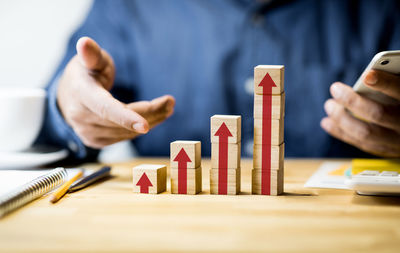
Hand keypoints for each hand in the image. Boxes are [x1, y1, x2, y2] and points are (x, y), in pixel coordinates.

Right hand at [57, 37, 174, 148]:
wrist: (68, 97)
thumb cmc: (83, 74)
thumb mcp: (88, 60)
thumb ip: (92, 54)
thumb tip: (85, 42)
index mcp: (82, 95)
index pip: (105, 109)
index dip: (126, 118)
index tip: (145, 126)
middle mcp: (82, 118)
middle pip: (122, 121)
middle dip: (151, 112)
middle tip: (170, 102)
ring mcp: (88, 133)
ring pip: (127, 132)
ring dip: (151, 120)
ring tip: (167, 107)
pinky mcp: (96, 142)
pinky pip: (125, 137)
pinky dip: (141, 128)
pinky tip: (154, 117)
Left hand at [321, 70, 399, 156]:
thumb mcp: (399, 90)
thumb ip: (390, 84)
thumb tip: (367, 76)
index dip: (384, 83)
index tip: (366, 76)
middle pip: (378, 114)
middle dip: (352, 101)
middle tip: (335, 88)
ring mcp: (397, 142)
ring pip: (365, 133)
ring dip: (342, 119)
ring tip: (329, 105)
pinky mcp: (386, 151)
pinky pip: (361, 143)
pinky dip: (341, 132)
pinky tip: (327, 122)